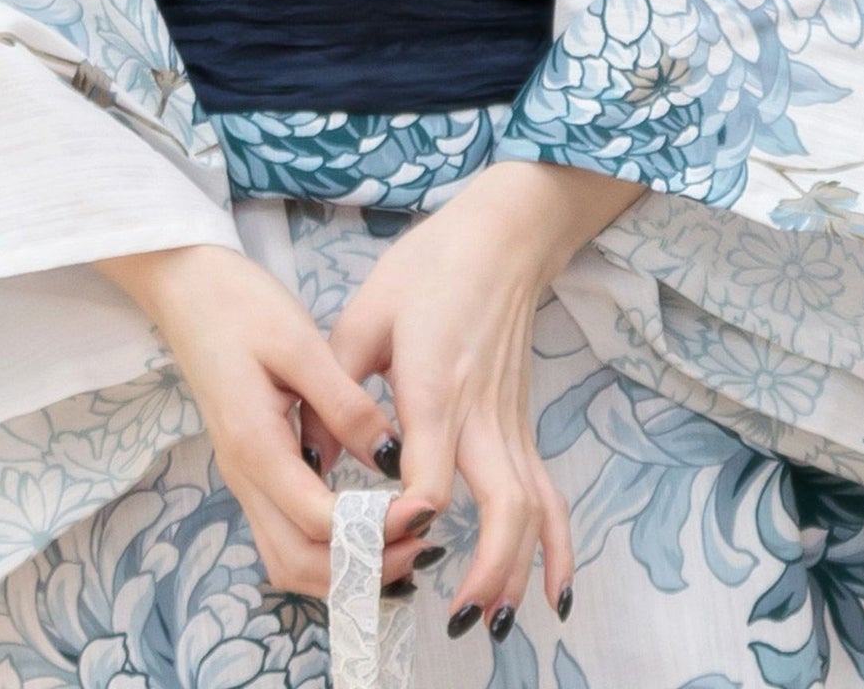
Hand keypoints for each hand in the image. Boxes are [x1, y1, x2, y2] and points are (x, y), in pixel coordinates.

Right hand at [95, 244, 437, 595]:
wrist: (186, 288)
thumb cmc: (239, 306)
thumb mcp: (300, 343)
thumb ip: (345, 405)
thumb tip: (393, 460)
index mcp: (256, 445)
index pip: (319, 523)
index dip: (375, 531)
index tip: (425, 516)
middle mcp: (243, 475)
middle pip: (299, 563)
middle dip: (362, 568)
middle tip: (421, 541)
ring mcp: (243, 476)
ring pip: (288, 559)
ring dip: (343, 568)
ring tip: (401, 542)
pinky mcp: (250, 466)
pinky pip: (284, 533)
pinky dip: (326, 548)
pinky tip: (367, 525)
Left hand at [299, 160, 641, 637]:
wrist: (501, 238)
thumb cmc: (428, 269)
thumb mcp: (361, 316)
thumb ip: (333, 388)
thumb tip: (304, 451)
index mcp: (436, 387)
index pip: (431, 472)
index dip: (410, 513)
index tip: (385, 535)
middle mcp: (481, 414)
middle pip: (500, 510)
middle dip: (482, 572)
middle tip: (448, 618)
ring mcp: (510, 423)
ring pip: (531, 512)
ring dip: (518, 573)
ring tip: (491, 625)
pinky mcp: (523, 425)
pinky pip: (549, 495)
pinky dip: (559, 547)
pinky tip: (558, 592)